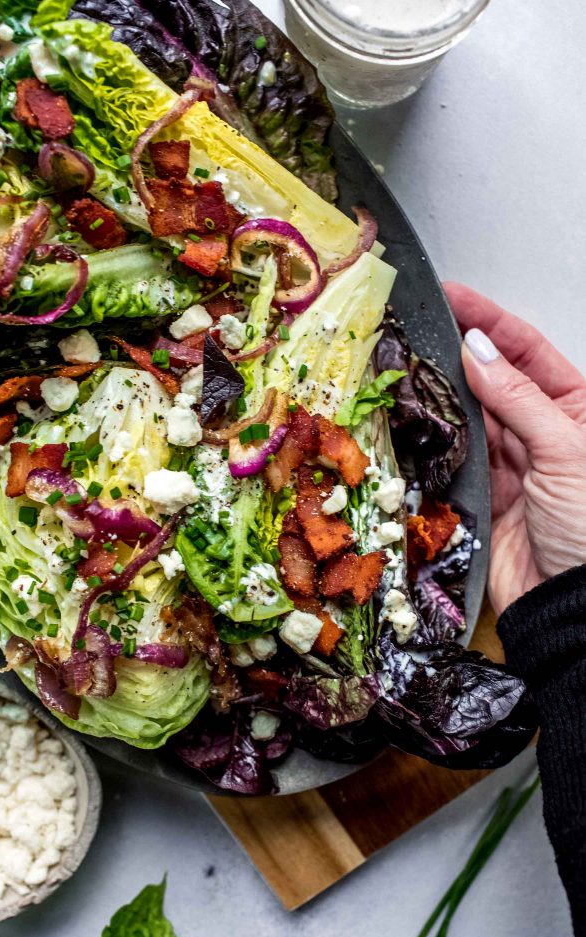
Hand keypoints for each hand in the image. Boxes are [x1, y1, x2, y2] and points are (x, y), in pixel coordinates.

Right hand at [444, 282, 585, 615]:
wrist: (572, 603)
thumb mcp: (567, 450)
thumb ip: (519, 399)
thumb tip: (479, 351)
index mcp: (579, 410)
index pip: (529, 352)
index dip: (491, 322)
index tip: (454, 296)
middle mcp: (543, 431)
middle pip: (494, 379)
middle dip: (457, 354)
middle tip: (416, 328)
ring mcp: (511, 463)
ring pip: (469, 417)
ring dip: (441, 396)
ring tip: (406, 367)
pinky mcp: (483, 495)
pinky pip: (453, 458)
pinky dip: (434, 441)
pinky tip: (413, 419)